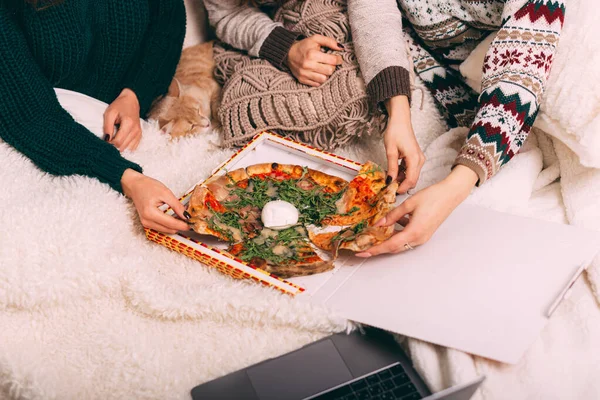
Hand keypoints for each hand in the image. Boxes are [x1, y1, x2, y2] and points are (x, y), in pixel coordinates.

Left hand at [104, 88, 142, 151]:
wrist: (131, 101)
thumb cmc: (119, 106)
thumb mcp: (109, 113)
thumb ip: (107, 127)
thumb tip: (106, 140)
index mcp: (128, 124)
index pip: (118, 141)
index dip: (109, 144)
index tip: (104, 141)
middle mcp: (136, 130)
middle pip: (123, 147)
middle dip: (114, 147)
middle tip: (107, 142)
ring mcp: (139, 133)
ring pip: (128, 149)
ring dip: (120, 148)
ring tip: (113, 142)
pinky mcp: (140, 135)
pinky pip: (133, 148)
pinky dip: (126, 148)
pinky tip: (120, 143)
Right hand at [121, 169, 188, 233]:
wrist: (135, 185)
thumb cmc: (148, 186)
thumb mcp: (165, 193)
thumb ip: (177, 206)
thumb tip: (186, 215)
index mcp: (150, 213)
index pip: (171, 224)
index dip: (183, 225)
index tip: (193, 223)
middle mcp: (147, 221)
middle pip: (169, 229)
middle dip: (181, 226)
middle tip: (191, 220)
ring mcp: (146, 224)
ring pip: (166, 230)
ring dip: (176, 226)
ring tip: (184, 218)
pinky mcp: (147, 223)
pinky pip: (161, 228)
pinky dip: (170, 225)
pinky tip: (176, 218)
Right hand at [287, 35, 342, 86]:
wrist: (288, 53)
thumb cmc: (304, 45)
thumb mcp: (316, 39)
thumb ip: (329, 41)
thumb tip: (341, 48)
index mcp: (312, 54)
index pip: (332, 61)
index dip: (338, 59)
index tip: (338, 58)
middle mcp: (308, 65)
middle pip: (329, 71)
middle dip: (332, 67)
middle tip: (330, 63)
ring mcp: (305, 74)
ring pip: (324, 79)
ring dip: (326, 74)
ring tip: (324, 68)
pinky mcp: (302, 80)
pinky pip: (317, 84)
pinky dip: (320, 80)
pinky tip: (318, 73)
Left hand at [356, 165, 477, 256]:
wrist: (450, 194)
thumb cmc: (433, 197)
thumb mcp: (408, 204)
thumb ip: (392, 215)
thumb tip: (379, 224)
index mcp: (414, 232)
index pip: (390, 245)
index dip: (375, 249)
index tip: (362, 252)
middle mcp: (419, 238)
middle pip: (394, 247)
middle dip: (378, 247)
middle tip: (364, 246)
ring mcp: (422, 237)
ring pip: (400, 243)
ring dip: (387, 240)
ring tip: (374, 235)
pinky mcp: (424, 233)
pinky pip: (407, 237)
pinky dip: (397, 234)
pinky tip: (391, 225)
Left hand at [384, 96, 424, 193]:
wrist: (400, 120)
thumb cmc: (395, 132)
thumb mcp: (390, 151)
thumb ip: (391, 167)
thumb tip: (390, 181)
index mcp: (414, 158)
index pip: (410, 180)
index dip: (402, 188)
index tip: (392, 192)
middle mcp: (420, 160)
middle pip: (413, 179)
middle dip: (402, 185)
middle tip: (389, 188)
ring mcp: (419, 159)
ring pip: (412, 175)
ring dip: (402, 179)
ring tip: (390, 179)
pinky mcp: (416, 157)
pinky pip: (411, 170)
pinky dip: (403, 173)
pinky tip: (394, 172)